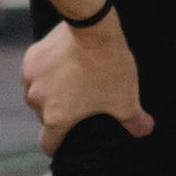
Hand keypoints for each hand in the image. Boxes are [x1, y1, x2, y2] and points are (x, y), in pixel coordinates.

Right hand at [20, 8, 153, 154]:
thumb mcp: (126, 100)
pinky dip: (45, 70)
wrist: (92, 29)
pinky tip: (61, 63)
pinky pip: (34, 71)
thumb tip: (144, 130)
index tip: (61, 143)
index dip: (55, 146)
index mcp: (57, 118)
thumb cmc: (108, 68)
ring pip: (36, 93)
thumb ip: (134, 121)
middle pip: (43, 116)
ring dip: (48, 91)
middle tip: (77, 102)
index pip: (47, 143)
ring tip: (69, 81)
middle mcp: (38, 101)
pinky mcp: (31, 57)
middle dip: (57, 112)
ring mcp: (31, 78)